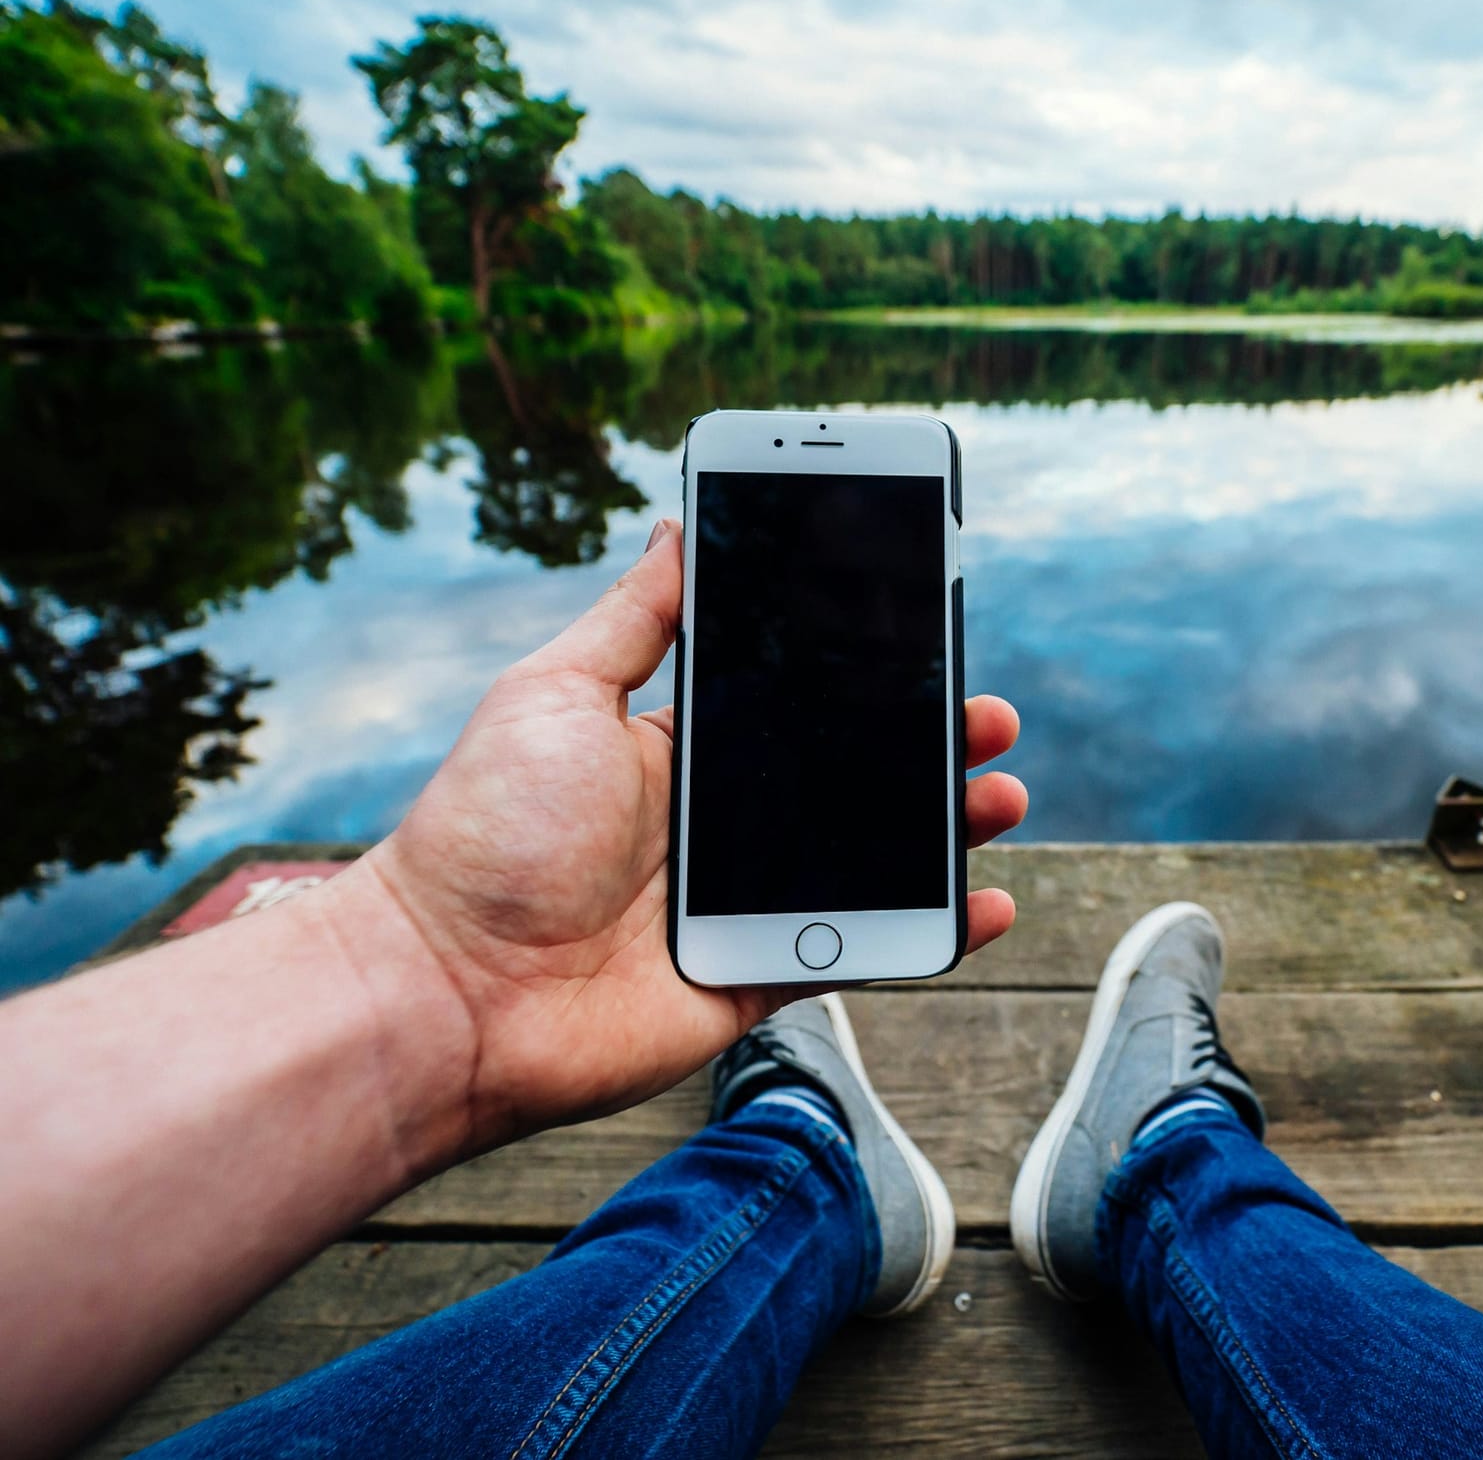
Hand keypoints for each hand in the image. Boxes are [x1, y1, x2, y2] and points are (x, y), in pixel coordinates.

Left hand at [362, 519, 1027, 1149]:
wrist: (449, 987)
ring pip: (872, 860)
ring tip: (1000, 796)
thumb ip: (633, 620)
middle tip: (987, 720)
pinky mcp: (755, 978)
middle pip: (851, 779)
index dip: (863, 678)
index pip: (796, 704)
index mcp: (678, 754)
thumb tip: (675, 527)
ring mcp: (743, 906)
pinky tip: (983, 904)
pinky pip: (861, 950)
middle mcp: (719, 827)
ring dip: (946, 830)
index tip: (924, 643)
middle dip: (928, 745)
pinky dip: (930, 934)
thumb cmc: (490, 831)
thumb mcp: (555, 692)